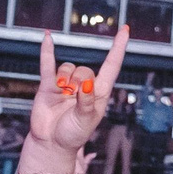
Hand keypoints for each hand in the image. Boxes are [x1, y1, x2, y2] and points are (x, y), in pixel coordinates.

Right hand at [29, 24, 130, 156]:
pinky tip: (47, 37)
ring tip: (62, 95)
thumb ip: (87, 102)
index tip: (125, 30)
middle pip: (85, 69)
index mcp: (99, 92)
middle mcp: (84, 86)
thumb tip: (87, 84)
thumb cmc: (73, 135)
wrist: (51, 143)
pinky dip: (47, 51)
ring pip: (68, 68)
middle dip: (79, 81)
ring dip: (65, 79)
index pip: (111, 65)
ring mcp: (66, 85)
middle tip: (73, 97)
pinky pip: (48, 64)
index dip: (118, 48)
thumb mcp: (86, 120)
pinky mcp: (48, 86)